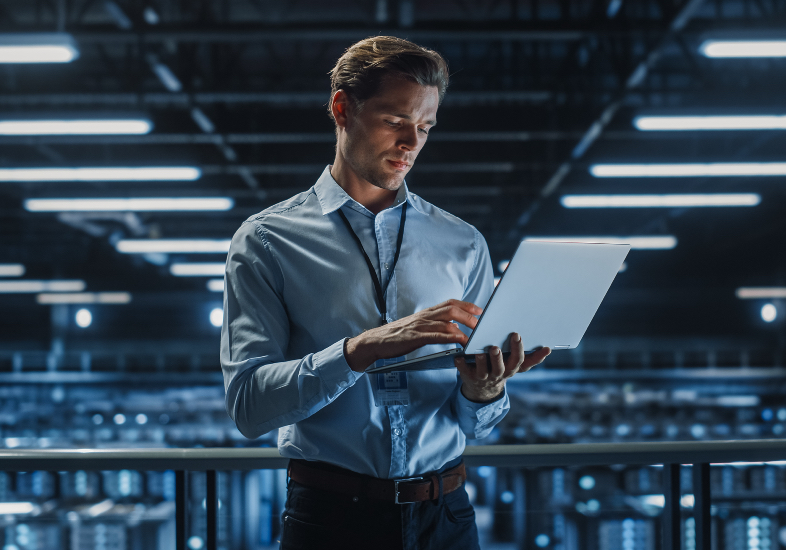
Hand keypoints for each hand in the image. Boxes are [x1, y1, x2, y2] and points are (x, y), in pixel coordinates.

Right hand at [344, 299, 481, 371]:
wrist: (376, 341)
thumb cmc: (397, 336)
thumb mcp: (417, 327)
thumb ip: (434, 326)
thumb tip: (453, 329)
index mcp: (426, 313)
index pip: (450, 303)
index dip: (466, 305)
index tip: (480, 310)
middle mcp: (425, 316)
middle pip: (452, 310)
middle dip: (469, 315)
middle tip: (483, 323)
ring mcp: (420, 326)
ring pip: (446, 322)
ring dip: (464, 327)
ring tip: (476, 334)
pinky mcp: (415, 337)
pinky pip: (436, 335)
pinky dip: (450, 337)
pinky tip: (459, 340)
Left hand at [455, 333, 550, 402]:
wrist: (483, 389)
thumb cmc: (502, 368)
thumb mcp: (517, 365)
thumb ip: (531, 358)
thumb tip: (548, 349)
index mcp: (511, 368)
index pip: (518, 360)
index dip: (518, 349)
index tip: (517, 335)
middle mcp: (499, 374)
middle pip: (501, 367)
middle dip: (498, 358)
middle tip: (496, 347)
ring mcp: (484, 376)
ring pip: (483, 371)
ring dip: (481, 362)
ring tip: (479, 352)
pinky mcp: (469, 377)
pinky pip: (464, 372)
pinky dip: (461, 365)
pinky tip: (458, 357)